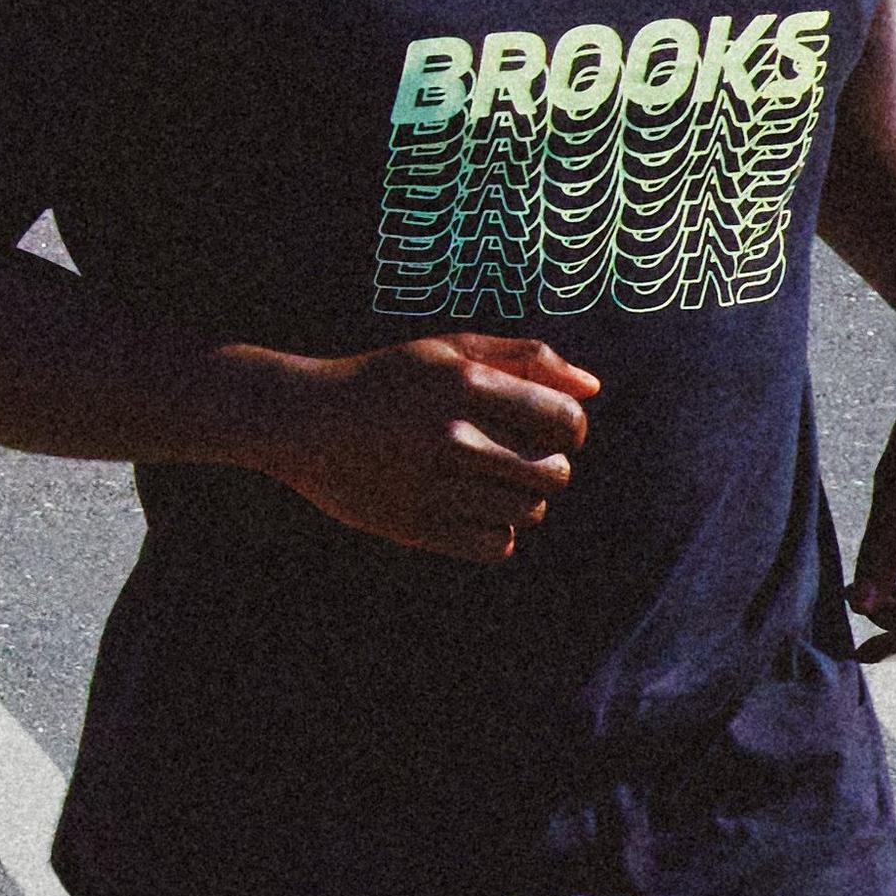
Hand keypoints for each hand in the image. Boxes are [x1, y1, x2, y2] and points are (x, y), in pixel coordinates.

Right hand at [264, 333, 595, 562]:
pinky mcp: (416, 526)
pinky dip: (499, 534)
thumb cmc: (385, 379)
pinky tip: (475, 512)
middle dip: (550, 469)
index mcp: (467, 385)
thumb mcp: (449, 349)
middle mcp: (453, 436)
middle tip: (522, 462)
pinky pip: (497, 546)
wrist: (302, 420)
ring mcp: (433, 486)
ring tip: (493, 485)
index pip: (565, 421)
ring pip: (527, 512)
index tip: (549, 431)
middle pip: (553, 475)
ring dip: (523, 502)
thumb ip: (526, 358)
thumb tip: (593, 389)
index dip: (571, 429)